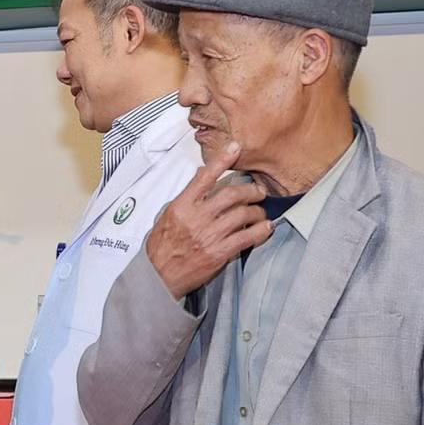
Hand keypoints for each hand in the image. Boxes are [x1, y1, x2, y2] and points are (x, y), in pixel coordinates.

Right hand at [146, 142, 271, 299]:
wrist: (158, 276)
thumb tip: (202, 179)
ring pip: (244, 215)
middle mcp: (196, 218)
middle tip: (258, 192)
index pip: (204, 177)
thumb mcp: (166, 217)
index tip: (235, 148)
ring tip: (260, 214)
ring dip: (258, 212)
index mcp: (181, 207)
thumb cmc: (161, 247)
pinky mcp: (219, 253)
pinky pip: (248, 237)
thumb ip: (186, 199)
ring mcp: (209, 236)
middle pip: (232, 194)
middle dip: (251, 191)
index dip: (222, 160)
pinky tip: (265, 228)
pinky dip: (261, 230)